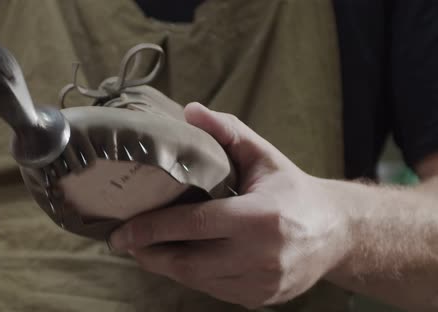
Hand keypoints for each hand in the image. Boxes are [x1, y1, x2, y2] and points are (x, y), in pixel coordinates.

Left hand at [109, 102, 350, 308]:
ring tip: (143, 249)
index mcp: (261, 217)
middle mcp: (262, 255)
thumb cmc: (292, 189)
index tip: (121, 230)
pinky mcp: (260, 298)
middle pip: (189, 261)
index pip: (194, 225)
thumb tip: (189, 111)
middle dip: (149, 253)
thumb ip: (227, 131)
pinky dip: (189, 276)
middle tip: (122, 241)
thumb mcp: (264, 154)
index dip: (152, 228)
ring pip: (197, 280)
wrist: (336, 232)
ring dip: (165, 266)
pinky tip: (176, 260)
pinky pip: (213, 290)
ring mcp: (261, 282)